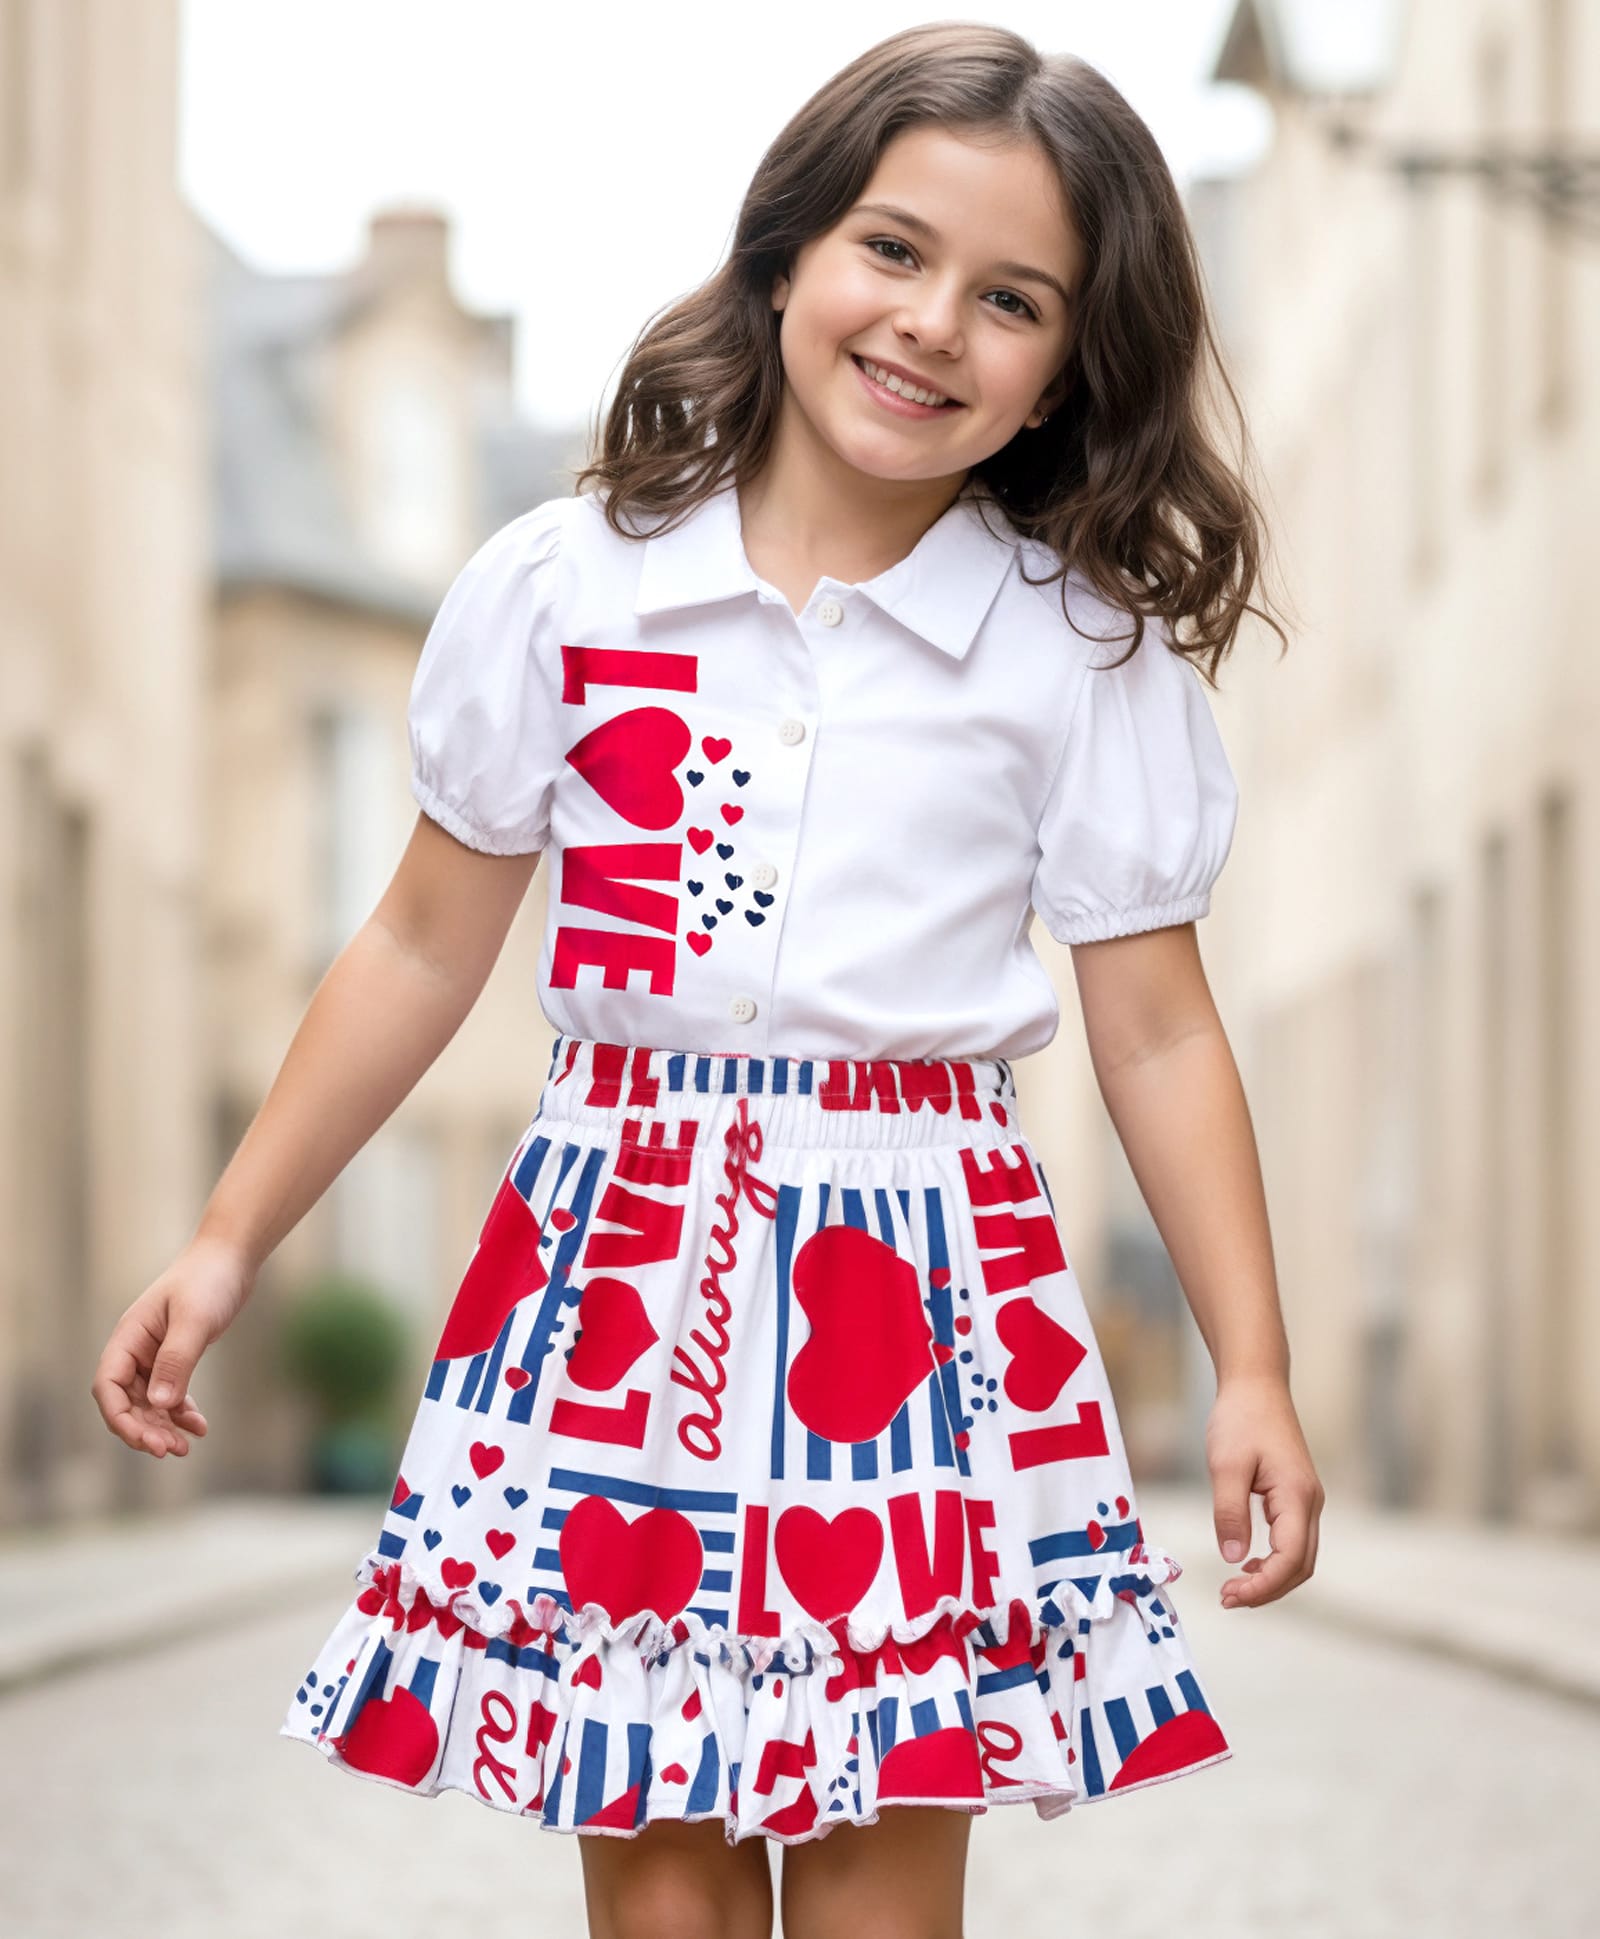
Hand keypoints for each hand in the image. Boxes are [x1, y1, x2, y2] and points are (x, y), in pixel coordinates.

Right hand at [90, 1235, 255, 1457]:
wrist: (231, 1257)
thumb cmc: (209, 1280)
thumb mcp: (194, 1320)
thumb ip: (176, 1361)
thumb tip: (158, 1405)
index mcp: (128, 1337)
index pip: (108, 1386)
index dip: (121, 1418)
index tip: (145, 1441)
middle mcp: (136, 1349)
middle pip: (127, 1401)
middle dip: (144, 1429)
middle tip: (171, 1451)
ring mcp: (154, 1354)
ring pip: (149, 1403)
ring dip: (162, 1426)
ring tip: (185, 1448)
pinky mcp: (176, 1357)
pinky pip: (171, 1393)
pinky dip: (181, 1412)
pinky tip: (199, 1427)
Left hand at [1206, 1371, 1323, 1609]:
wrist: (1256, 1384)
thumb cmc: (1241, 1419)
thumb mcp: (1226, 1465)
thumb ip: (1230, 1512)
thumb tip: (1234, 1558)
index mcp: (1296, 1496)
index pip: (1291, 1558)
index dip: (1264, 1585)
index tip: (1231, 1594)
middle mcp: (1310, 1502)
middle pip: (1301, 1565)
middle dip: (1268, 1590)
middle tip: (1228, 1598)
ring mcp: (1306, 1499)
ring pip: (1300, 1556)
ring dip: (1272, 1578)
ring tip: (1235, 1588)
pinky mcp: (1295, 1495)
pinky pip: (1293, 1540)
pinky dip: (1274, 1560)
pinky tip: (1248, 1563)